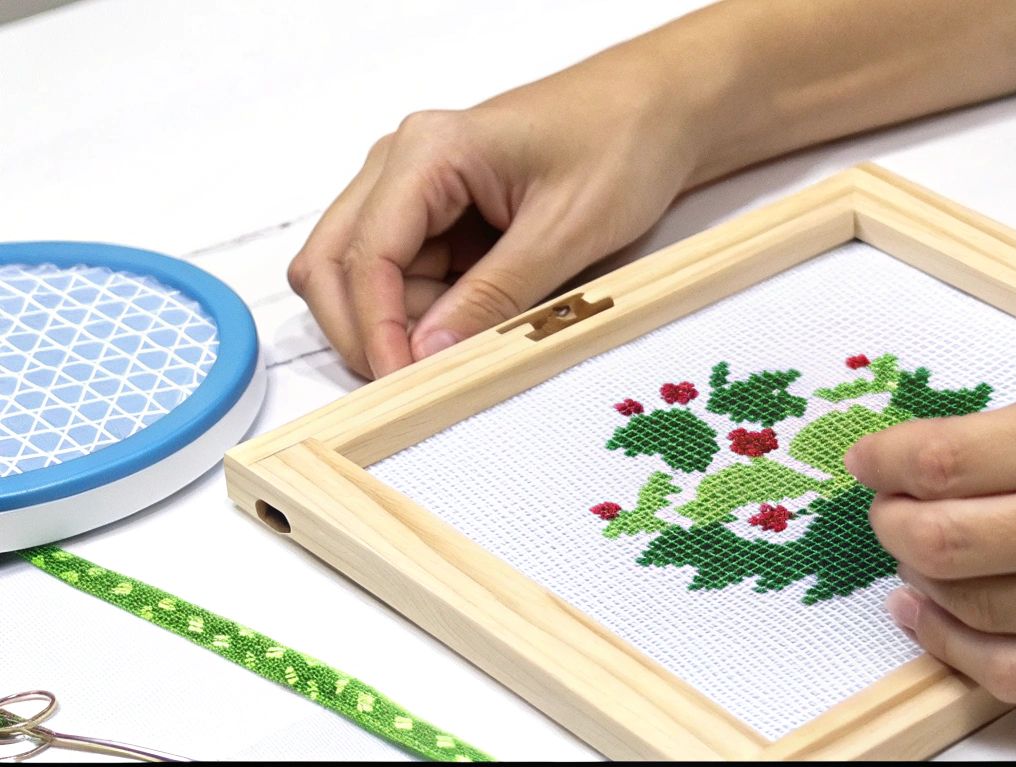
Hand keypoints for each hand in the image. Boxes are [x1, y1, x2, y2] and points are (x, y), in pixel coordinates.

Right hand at [287, 47, 706, 376]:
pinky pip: (410, 275)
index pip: (366, 254)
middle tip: (412, 385)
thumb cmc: (621, 143)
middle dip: (365, 330)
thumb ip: (496, 295)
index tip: (401, 381)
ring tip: (465, 352)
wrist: (658, 111)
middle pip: (336, 264)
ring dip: (399, 323)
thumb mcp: (566, 230)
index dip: (375, 328)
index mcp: (428, 152)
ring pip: (368, 276)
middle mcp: (404, 164)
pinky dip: (429, 312)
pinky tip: (476, 329)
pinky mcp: (441, 215)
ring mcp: (417, 189)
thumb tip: (430, 353)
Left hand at [845, 382, 1015, 704]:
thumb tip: (930, 462)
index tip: (868, 462)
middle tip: (890, 514)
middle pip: (949, 541)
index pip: (951, 460)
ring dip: (924, 584)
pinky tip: (939, 621)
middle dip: (895, 527)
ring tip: (920, 559)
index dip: (886, 463)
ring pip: (979, 610)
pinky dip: (961, 650)